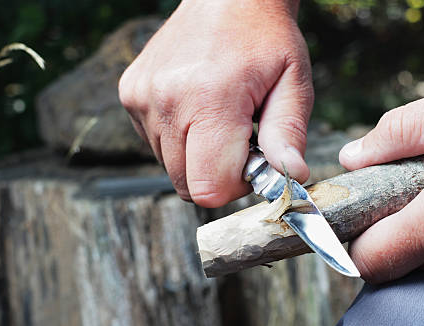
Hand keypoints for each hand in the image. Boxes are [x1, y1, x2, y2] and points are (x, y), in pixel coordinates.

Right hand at [119, 0, 311, 206]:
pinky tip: (199, 110)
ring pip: (170, 167)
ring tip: (220, 120)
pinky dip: (180, 139)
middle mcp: (166, 101)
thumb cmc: (265, 38)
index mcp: (210, 99)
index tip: (253, 163)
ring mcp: (142, 97)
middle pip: (186, 185)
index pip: (209, 187)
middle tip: (241, 141)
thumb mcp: (293, 82)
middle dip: (218, 175)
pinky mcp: (130, 94)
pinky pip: (156, 144)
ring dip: (198, 157)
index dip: (236, 187)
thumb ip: (288, 134)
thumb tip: (291, 176)